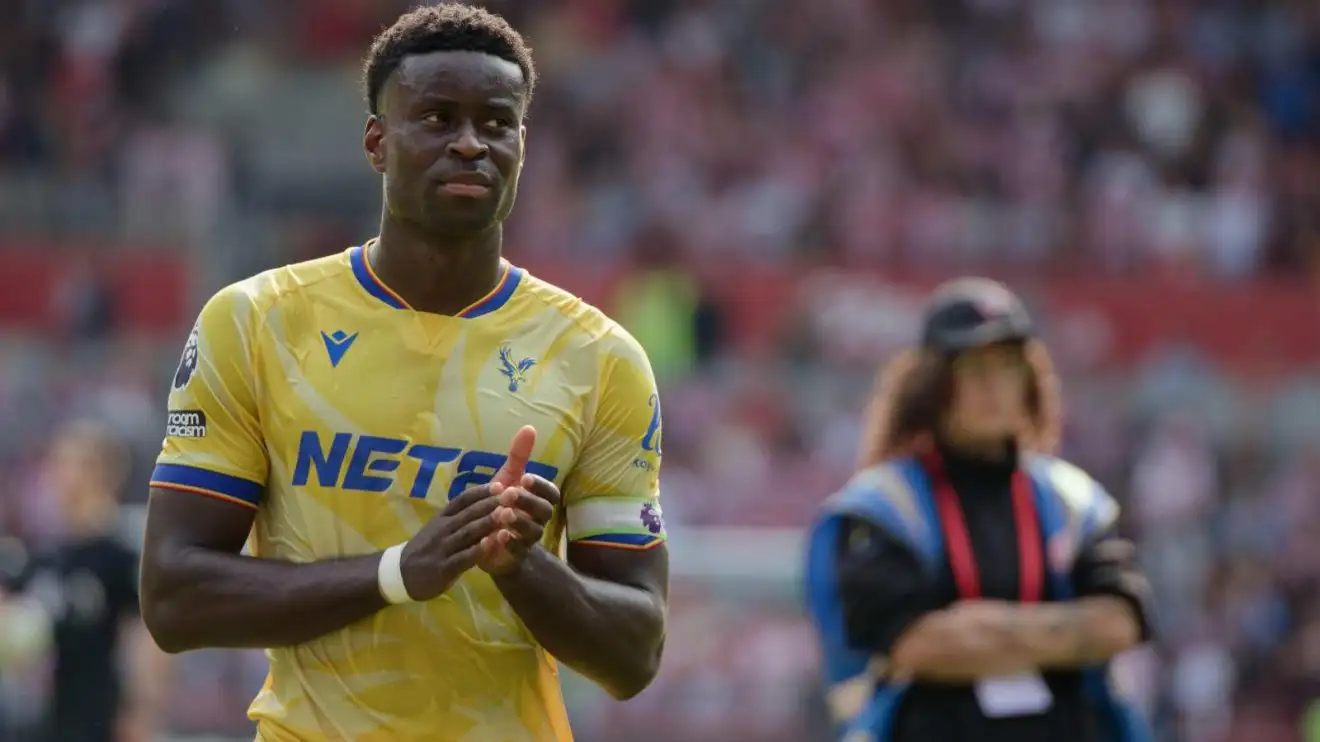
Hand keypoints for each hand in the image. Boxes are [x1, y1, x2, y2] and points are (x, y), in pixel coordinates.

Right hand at [398, 485, 508, 600]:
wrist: (400, 573)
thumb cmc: (425, 549)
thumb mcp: (438, 528)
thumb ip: (458, 518)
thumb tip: (484, 502)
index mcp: (442, 518)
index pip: (462, 500)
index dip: (481, 492)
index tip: (500, 485)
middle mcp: (443, 529)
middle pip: (468, 513)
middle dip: (491, 503)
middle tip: (512, 495)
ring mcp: (443, 548)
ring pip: (468, 532)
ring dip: (488, 522)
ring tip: (507, 514)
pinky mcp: (444, 567)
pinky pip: (464, 557)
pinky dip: (479, 550)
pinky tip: (493, 544)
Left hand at [476, 425, 561, 574]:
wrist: (488, 538)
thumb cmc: (501, 504)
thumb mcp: (508, 478)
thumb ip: (519, 456)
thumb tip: (529, 427)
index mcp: (539, 500)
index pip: (551, 492)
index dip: (540, 485)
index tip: (524, 477)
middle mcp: (539, 520)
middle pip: (546, 511)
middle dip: (528, 502)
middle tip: (509, 494)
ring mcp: (528, 539)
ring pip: (533, 532)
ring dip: (519, 522)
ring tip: (501, 514)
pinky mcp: (514, 555)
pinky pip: (517, 551)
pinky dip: (507, 544)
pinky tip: (494, 536)